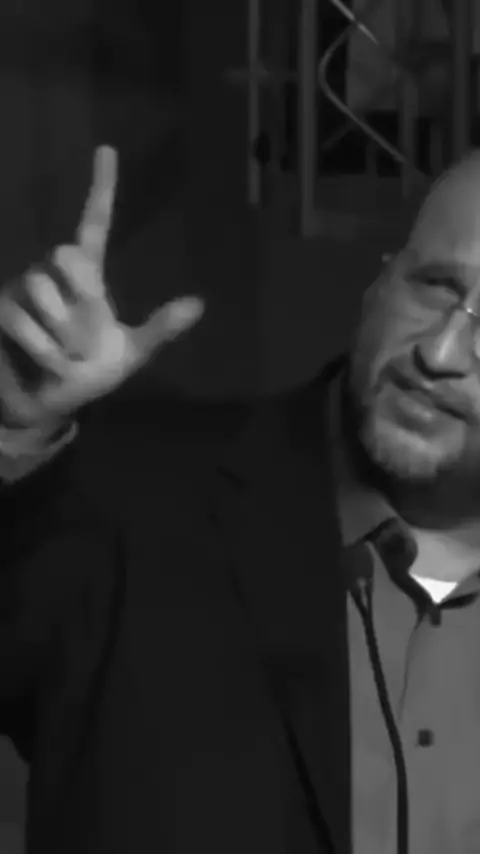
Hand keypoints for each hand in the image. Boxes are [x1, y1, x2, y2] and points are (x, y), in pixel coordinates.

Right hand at [0, 146, 203, 428]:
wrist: (51, 404)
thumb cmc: (89, 374)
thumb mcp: (129, 354)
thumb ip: (159, 329)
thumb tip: (199, 303)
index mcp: (88, 277)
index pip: (94, 222)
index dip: (101, 188)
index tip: (107, 149)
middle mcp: (53, 273)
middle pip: (66, 255)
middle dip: (83, 296)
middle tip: (91, 337)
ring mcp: (23, 290)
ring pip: (42, 290)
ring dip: (66, 334)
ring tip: (72, 359)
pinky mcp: (1, 312)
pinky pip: (23, 321)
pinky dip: (47, 351)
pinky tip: (56, 367)